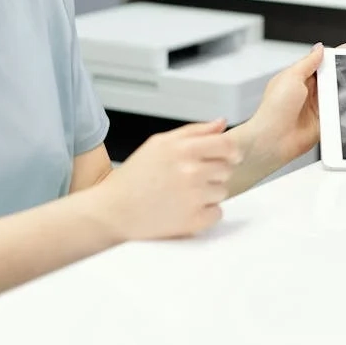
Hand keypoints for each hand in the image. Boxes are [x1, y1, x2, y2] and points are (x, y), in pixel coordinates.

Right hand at [98, 120, 241, 240]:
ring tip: (182, 194)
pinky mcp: (194, 220)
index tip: (230, 157)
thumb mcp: (160, 143)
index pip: (227, 145)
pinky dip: (205, 213)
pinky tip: (184, 209)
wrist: (114, 210)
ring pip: (222, 191)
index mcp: (183, 149)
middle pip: (227, 169)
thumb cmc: (135, 177)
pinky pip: (217, 213)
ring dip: (208, 194)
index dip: (232, 151)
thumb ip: (194, 131)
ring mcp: (194, 197)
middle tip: (190, 179)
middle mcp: (191, 171)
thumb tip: (221, 124)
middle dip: (214, 173)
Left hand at [248, 41, 345, 163]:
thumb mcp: (291, 76)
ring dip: (344, 89)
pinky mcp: (323, 121)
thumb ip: (308, 62)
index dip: (336, 55)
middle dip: (344, 71)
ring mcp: (316, 106)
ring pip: (337, 92)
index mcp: (298, 77)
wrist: (273, 139)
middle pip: (332, 76)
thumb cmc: (274, 109)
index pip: (321, 62)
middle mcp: (307, 91)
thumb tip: (320, 49)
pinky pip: (338, 111)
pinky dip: (344, 107)